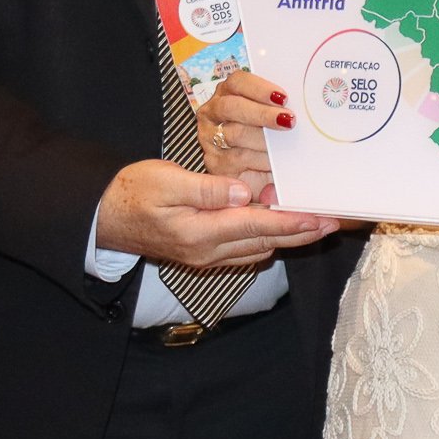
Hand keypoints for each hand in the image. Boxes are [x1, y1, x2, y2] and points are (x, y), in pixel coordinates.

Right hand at [93, 159, 334, 271]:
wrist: (103, 216)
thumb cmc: (132, 191)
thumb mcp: (166, 181)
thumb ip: (207, 190)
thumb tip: (243, 193)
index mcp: (200, 233)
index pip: (259, 226)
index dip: (294, 222)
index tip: (323, 218)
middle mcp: (208, 251)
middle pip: (267, 242)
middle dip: (303, 233)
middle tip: (336, 221)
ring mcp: (206, 256)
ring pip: (259, 247)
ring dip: (289, 236)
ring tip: (317, 220)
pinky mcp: (204, 254)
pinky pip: (246, 248)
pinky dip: (269, 236)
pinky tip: (281, 224)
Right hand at [202, 70, 290, 200]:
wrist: (254, 171)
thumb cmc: (265, 137)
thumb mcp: (270, 118)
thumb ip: (276, 108)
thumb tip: (290, 106)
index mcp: (227, 93)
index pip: (236, 82)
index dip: (259, 88)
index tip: (283, 97)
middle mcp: (212, 113)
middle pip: (231, 106)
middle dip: (262, 113)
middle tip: (288, 120)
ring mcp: (209, 137)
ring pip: (234, 134)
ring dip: (263, 139)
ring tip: (284, 145)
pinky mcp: (213, 162)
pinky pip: (237, 158)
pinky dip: (259, 160)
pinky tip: (273, 163)